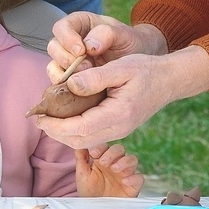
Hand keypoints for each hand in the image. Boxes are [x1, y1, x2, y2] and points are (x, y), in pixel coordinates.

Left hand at [34, 47, 208, 147]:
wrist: (170, 80)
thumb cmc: (146, 70)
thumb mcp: (121, 67)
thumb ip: (95, 76)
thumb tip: (69, 85)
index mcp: (119, 114)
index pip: (80, 128)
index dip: (56, 126)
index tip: (39, 117)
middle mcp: (119, 128)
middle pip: (79, 141)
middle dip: (55, 133)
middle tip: (38, 118)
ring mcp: (119, 131)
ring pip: (84, 142)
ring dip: (63, 134)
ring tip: (48, 118)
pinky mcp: (118, 128)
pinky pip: (92, 136)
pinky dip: (74, 131)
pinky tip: (65, 117)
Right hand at [45, 12, 164, 82]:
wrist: (139, 61)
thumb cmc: (130, 43)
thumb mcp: (123, 34)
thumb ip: (107, 34)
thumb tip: (88, 46)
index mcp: (79, 24)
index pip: (61, 27)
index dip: (67, 38)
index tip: (81, 50)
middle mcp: (69, 42)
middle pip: (53, 47)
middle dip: (66, 59)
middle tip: (85, 67)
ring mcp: (69, 60)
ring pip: (53, 66)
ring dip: (65, 74)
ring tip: (84, 79)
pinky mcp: (72, 78)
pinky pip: (60, 83)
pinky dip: (66, 88)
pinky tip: (79, 91)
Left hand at [75, 143, 142, 197]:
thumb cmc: (88, 190)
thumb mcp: (82, 173)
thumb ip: (81, 157)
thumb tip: (79, 142)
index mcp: (103, 158)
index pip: (106, 145)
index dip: (101, 147)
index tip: (93, 153)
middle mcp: (115, 163)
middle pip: (120, 149)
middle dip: (112, 153)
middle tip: (104, 163)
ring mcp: (125, 174)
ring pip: (133, 159)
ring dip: (124, 162)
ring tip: (114, 169)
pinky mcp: (133, 186)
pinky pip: (140, 178)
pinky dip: (134, 178)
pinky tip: (124, 181)